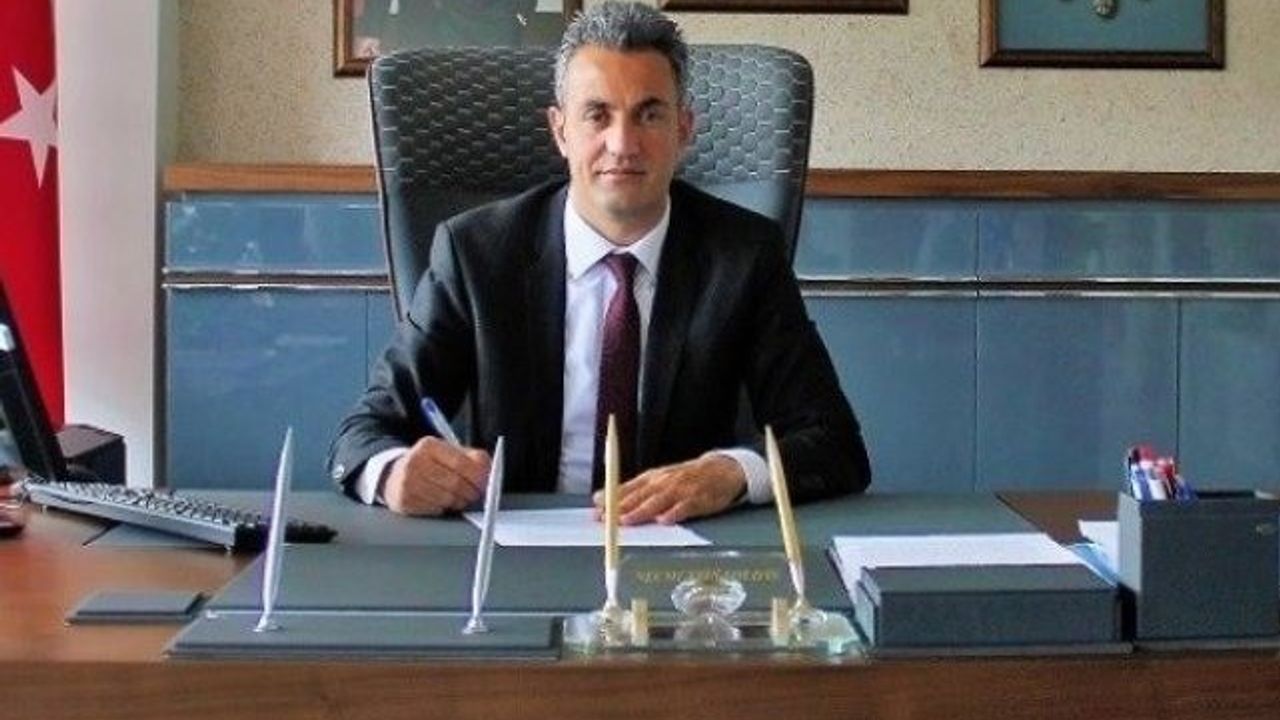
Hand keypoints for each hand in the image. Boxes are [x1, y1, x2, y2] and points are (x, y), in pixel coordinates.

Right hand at [382, 437, 490, 515]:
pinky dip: (444, 508)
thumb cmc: (429, 464)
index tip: (486, 483)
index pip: (461, 463)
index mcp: (428, 445)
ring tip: (458, 497)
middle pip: (455, 483)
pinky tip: (441, 501)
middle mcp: (414, 462)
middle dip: (471, 492)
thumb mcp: (449, 452)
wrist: (394, 475)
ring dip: (458, 502)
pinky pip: (435, 509)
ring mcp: (407, 482)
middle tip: (475, 494)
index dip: (478, 476)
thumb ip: (473, 458)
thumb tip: (489, 472)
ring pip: (446, 499)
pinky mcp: (404, 501)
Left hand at [594, 453, 745, 525]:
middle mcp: (664, 482)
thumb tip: (599, 498)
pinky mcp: (698, 499)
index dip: (611, 498)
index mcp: (653, 478)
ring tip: (627, 520)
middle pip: (639, 495)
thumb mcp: (658, 480)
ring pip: (658, 501)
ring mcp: (681, 490)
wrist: (721, 469)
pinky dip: (675, 513)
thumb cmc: (685, 478)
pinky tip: (665, 520)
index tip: (596, 508)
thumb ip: (632, 491)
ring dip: (641, 510)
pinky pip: (685, 507)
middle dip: (620, 507)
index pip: (628, 488)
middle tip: (605, 518)